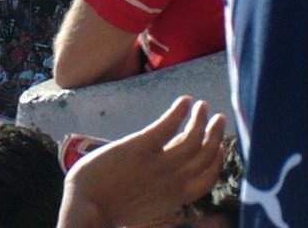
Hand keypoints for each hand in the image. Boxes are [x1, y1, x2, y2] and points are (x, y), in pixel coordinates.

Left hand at [58, 97, 224, 227]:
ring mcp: (158, 164)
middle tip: (219, 118)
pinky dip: (179, 111)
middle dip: (216, 135)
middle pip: (206, 155)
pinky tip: (184, 100)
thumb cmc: (109, 207)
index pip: (208, 177)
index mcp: (176, 197)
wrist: (88, 206)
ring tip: (203, 105)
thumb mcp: (146, 206)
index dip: (217, 160)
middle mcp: (174, 180)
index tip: (219, 146)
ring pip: (192, 138)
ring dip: (201, 119)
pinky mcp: (139, 147)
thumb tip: (164, 174)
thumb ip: (161, 191)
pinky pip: (167, 125)